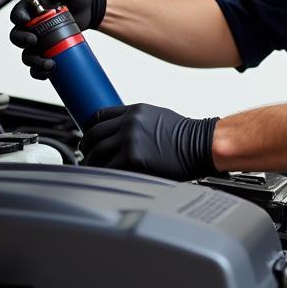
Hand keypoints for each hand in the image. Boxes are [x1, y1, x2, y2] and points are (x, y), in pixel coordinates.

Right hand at [8, 0, 105, 78]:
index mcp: (30, 6)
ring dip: (33, 62)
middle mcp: (31, 24)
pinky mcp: (49, 49)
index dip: (18, 18)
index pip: (17, 13)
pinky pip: (38, 64)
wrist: (90, 6)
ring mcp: (39, 39)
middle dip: (22, 42)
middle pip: (16, 36)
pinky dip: (40, 72)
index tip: (27, 21)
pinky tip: (48, 73)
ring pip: (26, 54)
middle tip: (35, 42)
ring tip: (49, 64)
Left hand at [81, 103, 217, 180]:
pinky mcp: (132, 160)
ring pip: (97, 152)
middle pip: (94, 134)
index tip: (88, 135)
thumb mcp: (156, 116)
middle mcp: (129, 124)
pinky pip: (108, 168)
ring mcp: (129, 141)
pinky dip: (103, 173)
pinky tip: (104, 176)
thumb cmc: (184, 134)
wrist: (200, 144)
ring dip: (92, 161)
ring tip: (93, 167)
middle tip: (85, 153)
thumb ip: (135, 121)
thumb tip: (119, 131)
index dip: (90, 127)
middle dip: (87, 145)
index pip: (99, 115)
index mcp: (134, 111)